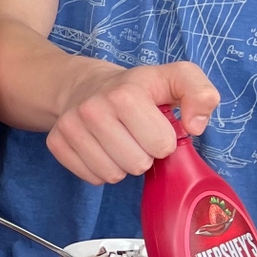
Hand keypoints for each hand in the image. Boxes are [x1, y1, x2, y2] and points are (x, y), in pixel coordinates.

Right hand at [47, 61, 219, 183]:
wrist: (85, 85)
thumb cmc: (137, 88)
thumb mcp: (175, 78)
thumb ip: (200, 93)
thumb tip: (195, 126)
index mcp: (125, 94)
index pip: (161, 145)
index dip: (163, 140)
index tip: (155, 125)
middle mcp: (92, 109)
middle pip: (136, 164)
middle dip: (143, 154)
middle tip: (136, 136)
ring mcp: (70, 127)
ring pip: (112, 175)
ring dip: (122, 165)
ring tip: (120, 143)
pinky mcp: (56, 142)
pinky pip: (91, 178)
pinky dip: (100, 170)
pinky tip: (102, 149)